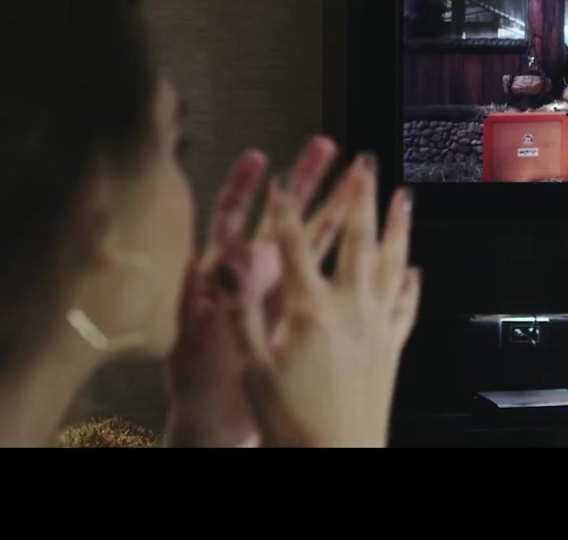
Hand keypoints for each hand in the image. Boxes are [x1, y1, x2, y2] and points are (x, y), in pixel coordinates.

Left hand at [164, 136, 340, 447]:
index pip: (233, 217)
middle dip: (306, 179)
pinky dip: (350, 254)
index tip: (258, 157)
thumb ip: (201, 300)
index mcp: (226, 278)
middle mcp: (254, 276)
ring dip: (333, 205)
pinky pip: (327, 272)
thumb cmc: (199, 383)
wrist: (215, 419)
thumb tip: (211, 260)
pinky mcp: (297, 310)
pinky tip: (375, 240)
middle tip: (327, 147)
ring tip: (357, 176)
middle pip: (283, 217)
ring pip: (312, 238)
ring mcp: (279, 290)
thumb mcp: (192, 342)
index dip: (243, 186)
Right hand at [241, 156, 419, 447]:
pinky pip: (407, 304)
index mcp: (310, 310)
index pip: (293, 244)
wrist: (338, 458)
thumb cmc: (290, 422)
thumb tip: (225, 265)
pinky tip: (416, 270)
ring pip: (393, 262)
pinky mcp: (394, 349)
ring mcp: (378, 327)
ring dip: (398, 225)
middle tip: (363, 162)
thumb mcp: (252, 368)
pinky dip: (413, 282)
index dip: (284, 207)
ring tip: (403, 197)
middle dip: (358, 196)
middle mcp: (352, 309)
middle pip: (357, 239)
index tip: (280, 177)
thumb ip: (240, 313)